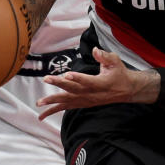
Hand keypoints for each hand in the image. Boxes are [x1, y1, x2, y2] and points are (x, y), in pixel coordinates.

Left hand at [37, 48, 152, 118]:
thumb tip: (95, 50)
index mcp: (100, 83)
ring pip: (68, 102)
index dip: (77, 78)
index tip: (66, 75)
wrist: (126, 90)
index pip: (87, 81)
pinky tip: (43, 114)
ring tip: (39, 103)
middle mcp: (92, 94)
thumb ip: (105, 56)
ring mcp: (87, 100)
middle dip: (59, 85)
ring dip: (53, 102)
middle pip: (73, 90)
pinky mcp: (83, 103)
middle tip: (46, 79)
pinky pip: (67, 108)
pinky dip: (55, 110)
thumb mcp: (116, 61)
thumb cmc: (119, 73)